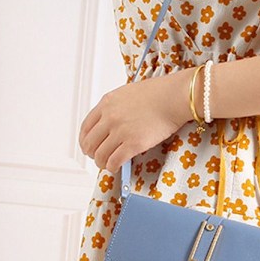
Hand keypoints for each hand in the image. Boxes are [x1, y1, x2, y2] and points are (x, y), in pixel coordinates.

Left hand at [79, 67, 198, 173]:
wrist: (174, 97)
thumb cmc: (159, 93)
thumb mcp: (128, 93)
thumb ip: (116, 107)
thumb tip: (111, 122)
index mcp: (107, 103)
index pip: (86, 127)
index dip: (85, 140)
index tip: (89, 146)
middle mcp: (110, 117)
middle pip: (89, 143)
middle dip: (92, 153)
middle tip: (98, 157)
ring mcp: (120, 131)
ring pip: (100, 155)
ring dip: (102, 163)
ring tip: (108, 164)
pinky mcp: (133, 144)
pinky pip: (114, 161)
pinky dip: (113, 167)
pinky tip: (117, 167)